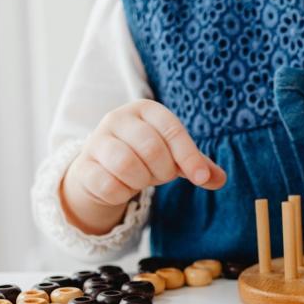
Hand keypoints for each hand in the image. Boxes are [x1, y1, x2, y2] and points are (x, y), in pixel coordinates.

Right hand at [60, 99, 225, 234]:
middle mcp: (118, 118)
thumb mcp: (174, 157)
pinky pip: (109, 184)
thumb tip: (219, 179)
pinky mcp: (84, 165)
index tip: (201, 178)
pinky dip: (122, 193)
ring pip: (126, 164)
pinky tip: (123, 188)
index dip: (189, 156)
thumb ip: (198, 166)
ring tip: (141, 180)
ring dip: (141, 181)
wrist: (102, 169)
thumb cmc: (144, 157)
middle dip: (163, 170)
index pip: (172, 129)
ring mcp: (96, 140)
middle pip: (151, 148)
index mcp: (145, 110)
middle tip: (161, 176)